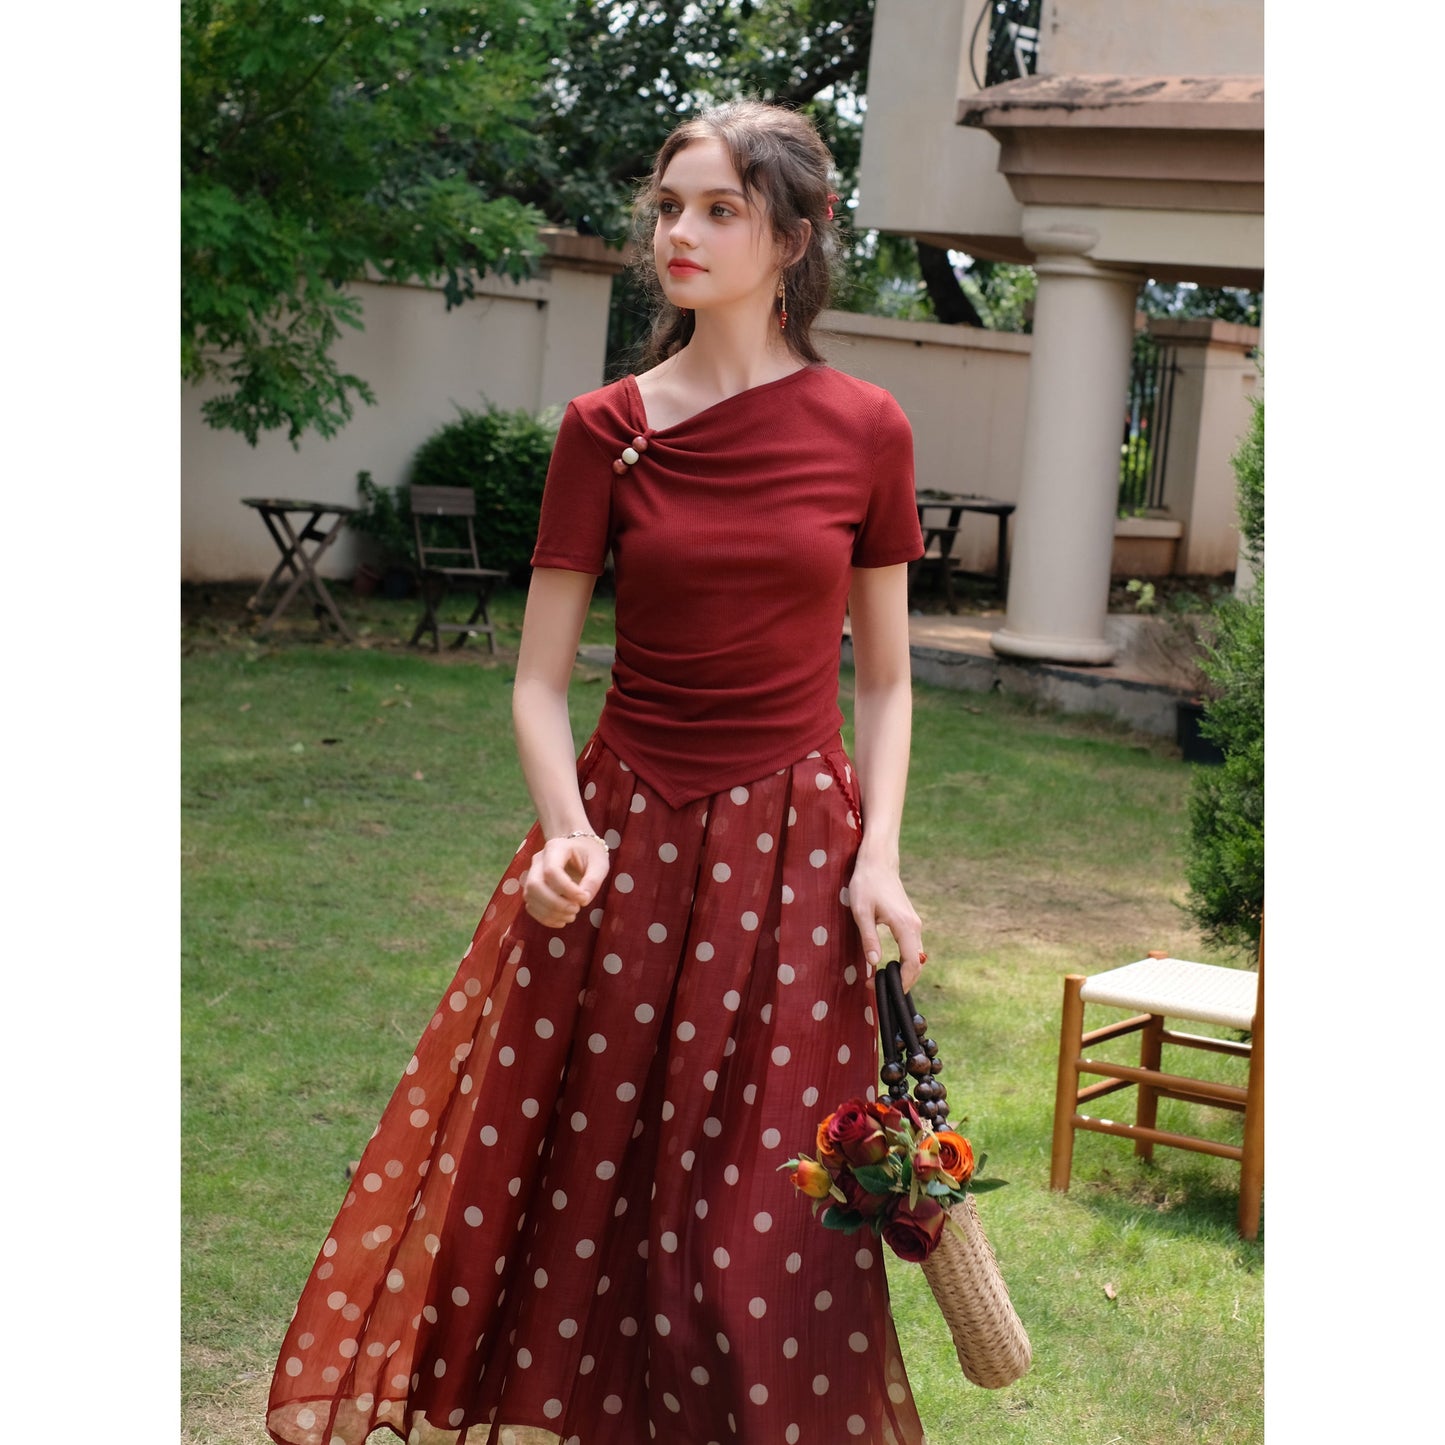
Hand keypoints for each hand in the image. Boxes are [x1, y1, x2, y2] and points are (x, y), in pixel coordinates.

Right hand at [523, 834, 609, 926]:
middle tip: (576, 909)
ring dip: (550, 913)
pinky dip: (545, 918)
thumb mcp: (599, 863)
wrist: (578, 849)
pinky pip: (530, 906)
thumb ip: (593, 880)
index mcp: (555, 848)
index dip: (567, 890)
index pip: (552, 871)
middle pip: (534, 885)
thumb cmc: (590, 854)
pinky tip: (562, 920)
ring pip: (529, 896)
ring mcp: (531, 874)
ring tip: (571, 916)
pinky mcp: (532, 888)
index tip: (584, 899)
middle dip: (555, 903)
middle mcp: (538, 860)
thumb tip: (583, 900)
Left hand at [847, 855, 925, 991]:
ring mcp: (914, 923)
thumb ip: (869, 938)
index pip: (911, 963)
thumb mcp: (861, 912)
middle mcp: (915, 926)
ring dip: (905, 972)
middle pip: (918, 964)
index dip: (900, 981)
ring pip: (917, 956)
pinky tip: (891, 966)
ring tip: (884, 980)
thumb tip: (874, 963)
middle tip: (880, 988)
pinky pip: (913, 948)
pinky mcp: (910, 921)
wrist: (878, 862)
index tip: (880, 986)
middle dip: (904, 981)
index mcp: (905, 926)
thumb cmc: (867, 883)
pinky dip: (905, 961)